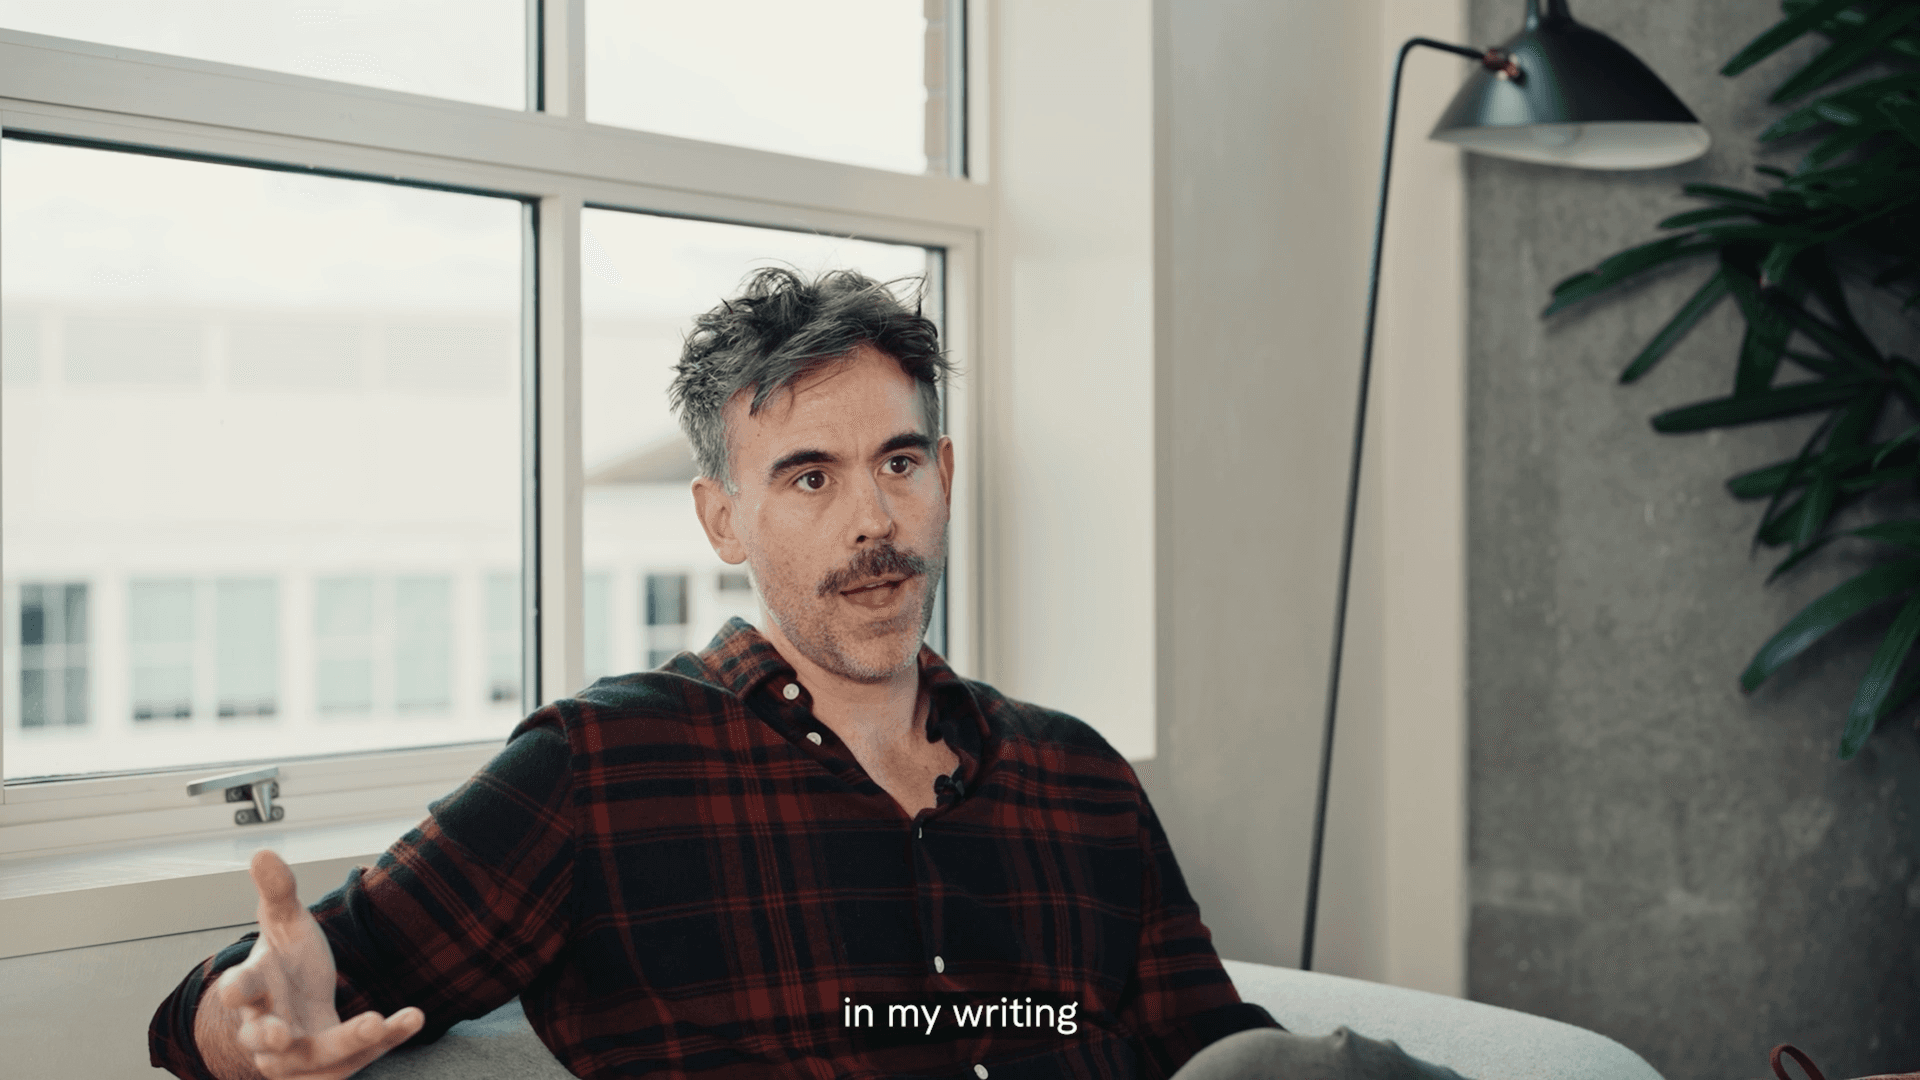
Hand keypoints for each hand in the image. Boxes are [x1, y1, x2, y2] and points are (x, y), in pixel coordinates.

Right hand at [210, 850, 424, 1079]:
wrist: (298, 1000)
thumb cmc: (285, 960)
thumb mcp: (285, 921)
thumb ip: (277, 891)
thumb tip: (262, 851)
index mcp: (251, 989)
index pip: (236, 990)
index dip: (235, 990)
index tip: (236, 988)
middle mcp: (265, 1028)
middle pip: (263, 1040)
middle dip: (272, 1039)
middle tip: (284, 1036)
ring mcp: (295, 1055)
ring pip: (313, 1060)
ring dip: (345, 1045)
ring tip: (378, 1023)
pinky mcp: (329, 1066)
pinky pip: (355, 1061)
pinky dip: (385, 1041)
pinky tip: (413, 1017)